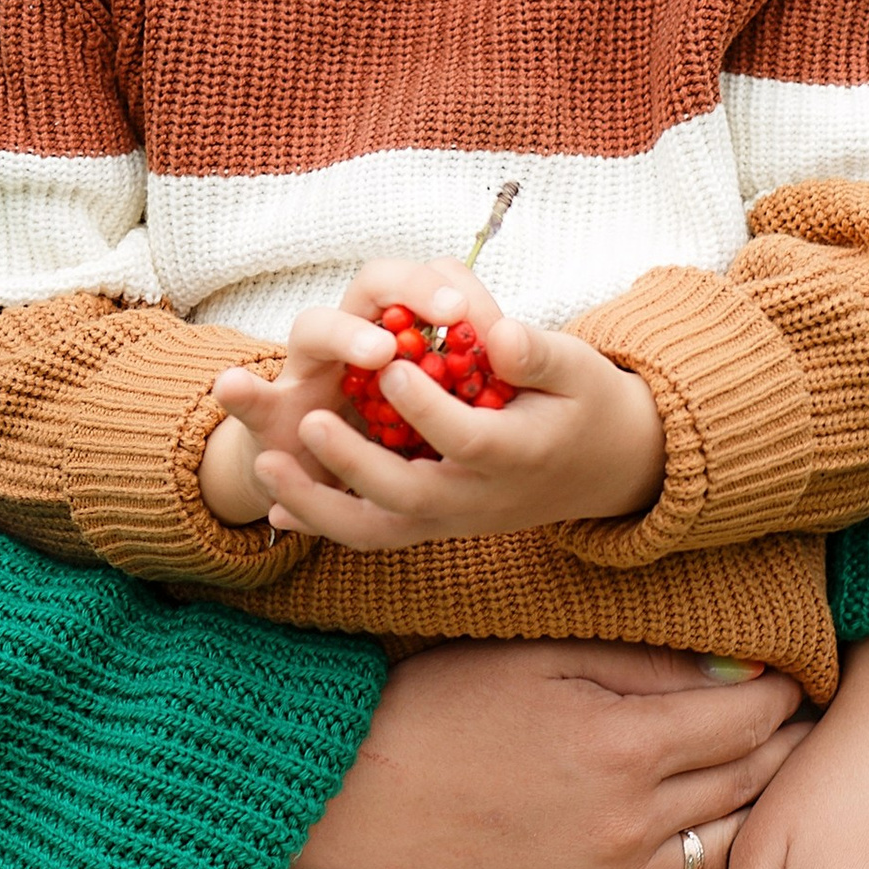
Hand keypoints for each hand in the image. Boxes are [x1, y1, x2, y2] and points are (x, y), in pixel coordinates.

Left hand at [206, 255, 664, 541]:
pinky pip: (373, 535)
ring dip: (319, 506)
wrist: (602, 467)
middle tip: (310, 422)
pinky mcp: (433, 523)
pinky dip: (324, 525)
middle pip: (412, 495)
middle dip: (356, 463)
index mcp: (520, 454)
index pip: (468, 439)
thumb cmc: (584, 401)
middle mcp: (482, 498)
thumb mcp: (577, 367)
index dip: (428, 408)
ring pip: (380, 530)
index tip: (391, 367)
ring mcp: (453, 518)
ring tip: (266, 466)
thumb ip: (536, 352)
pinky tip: (276, 508)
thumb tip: (498, 333)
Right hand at [288, 636, 807, 868]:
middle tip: (823, 728)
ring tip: (803, 792)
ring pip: (734, 851)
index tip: (805, 674)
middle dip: (796, 748)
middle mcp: (633, 820)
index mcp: (624, 740)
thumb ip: (643, 663)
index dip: (789, 692)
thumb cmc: (445, 705)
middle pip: (753, 781)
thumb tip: (736, 668)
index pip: (749, 716)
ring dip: (777, 819)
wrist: (362, 795)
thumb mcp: (540, 655)